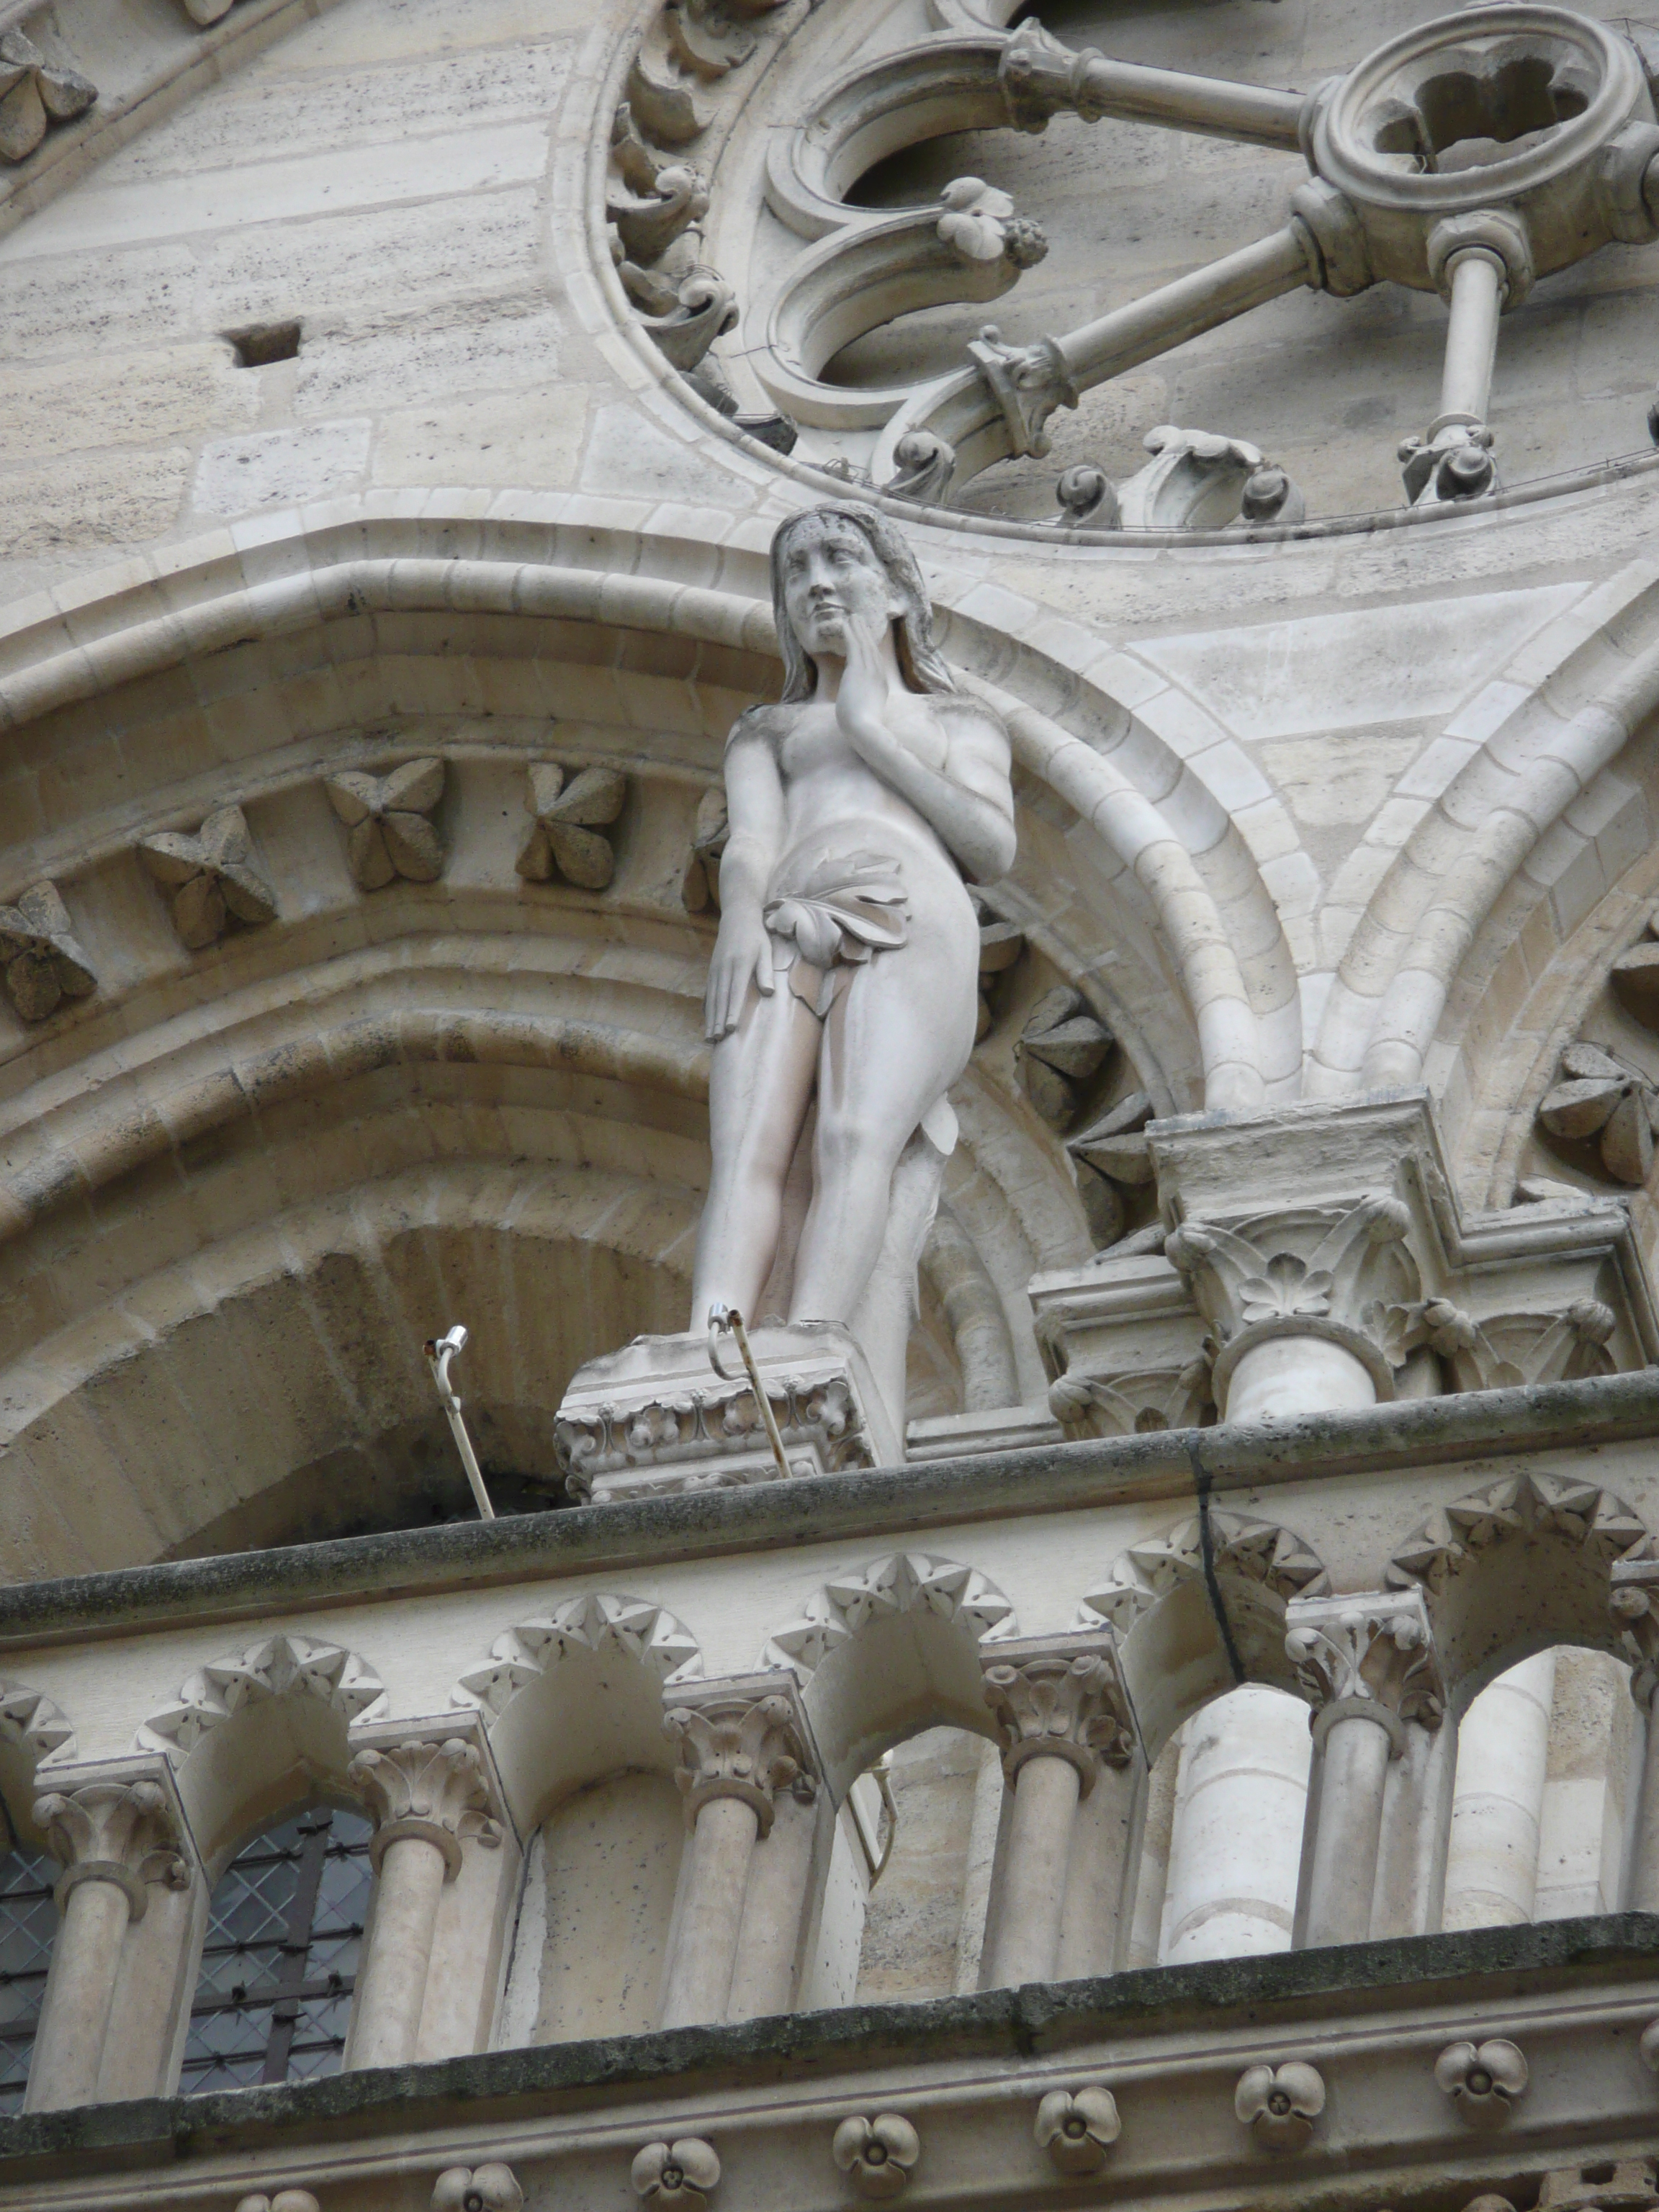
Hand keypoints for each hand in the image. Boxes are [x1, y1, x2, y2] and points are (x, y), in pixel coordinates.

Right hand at [704, 910, 771, 1038]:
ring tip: (709, 1037)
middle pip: (721, 999)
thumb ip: (766, 971)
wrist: (737, 919)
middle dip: (718, 1021)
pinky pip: (708, 993)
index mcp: (740, 965)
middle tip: (717, 1040)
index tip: (730, 1028)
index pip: (735, 992)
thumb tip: (768, 992)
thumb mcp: (765, 950)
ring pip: (712, 998)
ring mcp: (716, 970)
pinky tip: (707, 1021)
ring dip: (710, 1019)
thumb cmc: (756, 937)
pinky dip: (707, 1008)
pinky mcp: (712, 971)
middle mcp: (724, 969)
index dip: (732, 1011)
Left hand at [835, 604, 890, 747]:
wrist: (864, 730)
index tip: (867, 639)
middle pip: (872, 650)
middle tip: (860, 620)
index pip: (875, 663)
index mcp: (880, 687)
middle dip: (866, 634)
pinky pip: (854, 646)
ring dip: (858, 629)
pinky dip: (851, 633)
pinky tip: (845, 624)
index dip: (871, 649)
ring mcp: (870, 672)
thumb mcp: (864, 716)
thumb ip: (861, 708)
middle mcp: (878, 676)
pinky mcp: (858, 670)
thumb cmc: (862, 730)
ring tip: (853, 617)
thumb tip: (853, 709)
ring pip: (864, 644)